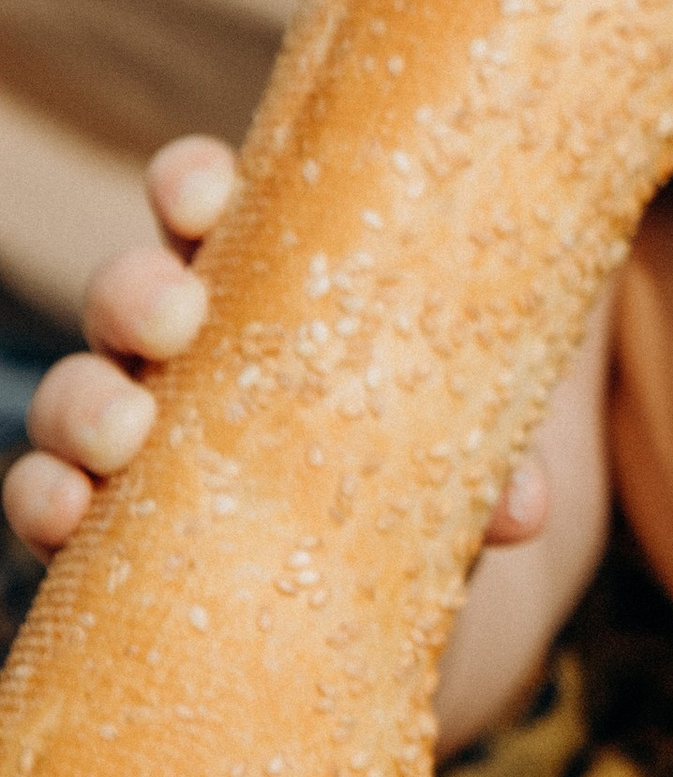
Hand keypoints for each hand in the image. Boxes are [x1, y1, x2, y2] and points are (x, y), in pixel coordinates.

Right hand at [7, 131, 584, 758]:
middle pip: (127, 290)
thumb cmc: (423, 465)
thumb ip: (494, 463)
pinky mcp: (109, 528)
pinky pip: (44, 500)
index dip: (191, 185)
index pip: (205, 204)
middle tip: (179, 317)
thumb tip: (521, 507)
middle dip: (135, 290)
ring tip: (127, 429)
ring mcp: (136, 436)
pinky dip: (44, 500)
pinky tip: (66, 516)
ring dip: (85, 402)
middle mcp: (185, 349)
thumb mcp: (468, 451)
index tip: (208, 195)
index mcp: (265, 285)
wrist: (397, 592)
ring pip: (72, 393)